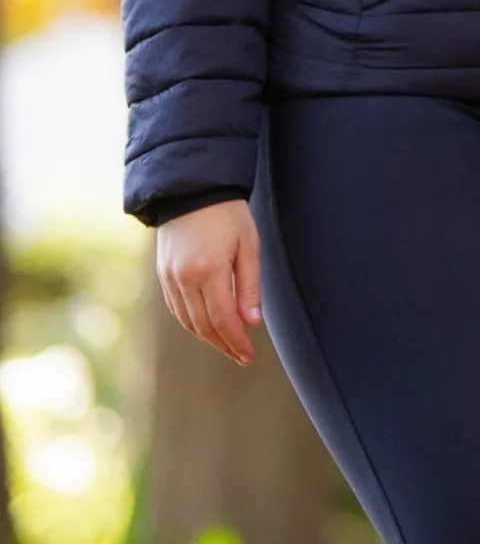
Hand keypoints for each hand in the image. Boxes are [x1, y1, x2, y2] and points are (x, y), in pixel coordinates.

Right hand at [157, 198, 263, 365]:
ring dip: (208, 338)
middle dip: (224, 344)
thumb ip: (249, 285)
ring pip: (188, 321)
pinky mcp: (163, 274)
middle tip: (242, 356)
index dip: (236, 341)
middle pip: (204, 326)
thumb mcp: (248, 244)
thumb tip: (251, 323)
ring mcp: (170, 278)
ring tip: (228, 344)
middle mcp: (184, 279)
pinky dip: (192, 323)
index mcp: (208, 270)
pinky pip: (177, 309)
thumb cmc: (228, 212)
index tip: (249, 355)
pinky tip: (208, 326)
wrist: (193, 187)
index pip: (223, 319)